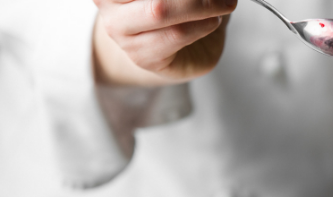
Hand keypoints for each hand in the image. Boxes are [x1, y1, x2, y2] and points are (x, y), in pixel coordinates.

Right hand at [93, 0, 237, 85]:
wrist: (176, 52)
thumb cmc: (177, 11)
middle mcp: (109, 2)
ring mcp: (121, 32)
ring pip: (161, 11)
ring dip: (203, 5)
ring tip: (224, 4)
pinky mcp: (141, 56)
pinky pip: (176, 35)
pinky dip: (203, 25)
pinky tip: (213, 20)